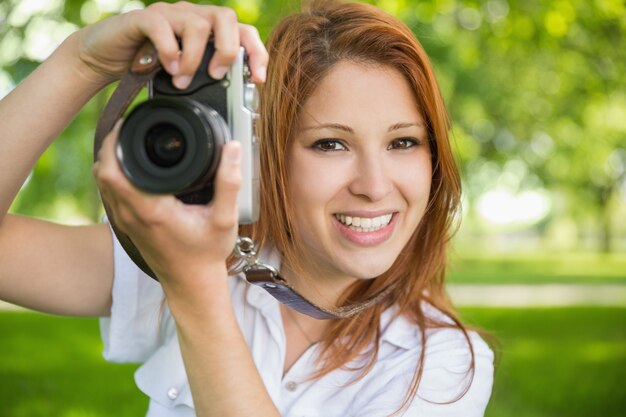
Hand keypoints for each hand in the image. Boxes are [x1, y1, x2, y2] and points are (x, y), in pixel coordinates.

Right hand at [74, 2, 267, 86]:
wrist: (103, 56)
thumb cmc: (148, 66)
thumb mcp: (184, 75)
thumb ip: (206, 79)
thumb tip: (236, 103)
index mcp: (208, 29)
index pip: (243, 31)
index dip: (256, 52)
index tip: (259, 79)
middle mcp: (192, 15)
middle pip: (226, 18)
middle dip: (227, 50)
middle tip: (216, 75)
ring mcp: (169, 14)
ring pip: (197, 24)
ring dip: (194, 58)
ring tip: (182, 81)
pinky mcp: (143, 18)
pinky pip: (163, 27)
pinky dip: (170, 51)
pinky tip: (167, 68)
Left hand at [93, 121, 241, 292]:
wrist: (192, 284)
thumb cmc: (207, 254)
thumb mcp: (225, 219)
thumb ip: (230, 183)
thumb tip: (233, 149)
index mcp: (150, 209)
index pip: (113, 170)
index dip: (113, 141)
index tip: (128, 123)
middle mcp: (131, 215)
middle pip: (102, 172)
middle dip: (110, 145)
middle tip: (129, 127)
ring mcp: (126, 222)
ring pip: (102, 183)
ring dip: (110, 160)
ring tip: (129, 142)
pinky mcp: (128, 226)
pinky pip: (110, 194)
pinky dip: (114, 176)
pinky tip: (133, 167)